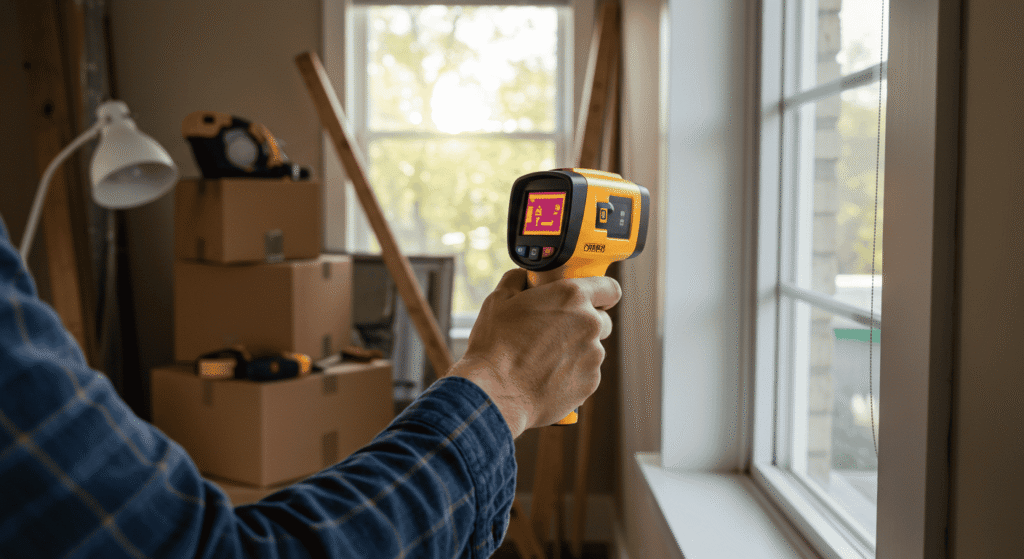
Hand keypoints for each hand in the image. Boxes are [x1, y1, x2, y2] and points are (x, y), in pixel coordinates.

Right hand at [447, 268, 621, 437]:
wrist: (494, 392)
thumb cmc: (495, 345)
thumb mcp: (499, 299)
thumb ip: (518, 280)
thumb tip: (524, 278)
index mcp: (572, 297)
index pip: (609, 287)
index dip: (602, 293)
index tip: (593, 299)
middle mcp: (590, 324)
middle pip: (602, 320)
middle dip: (584, 324)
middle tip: (556, 331)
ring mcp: (593, 356)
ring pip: (592, 349)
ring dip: (575, 351)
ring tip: (543, 359)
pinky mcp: (590, 383)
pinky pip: (585, 373)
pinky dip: (570, 374)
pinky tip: (545, 377)